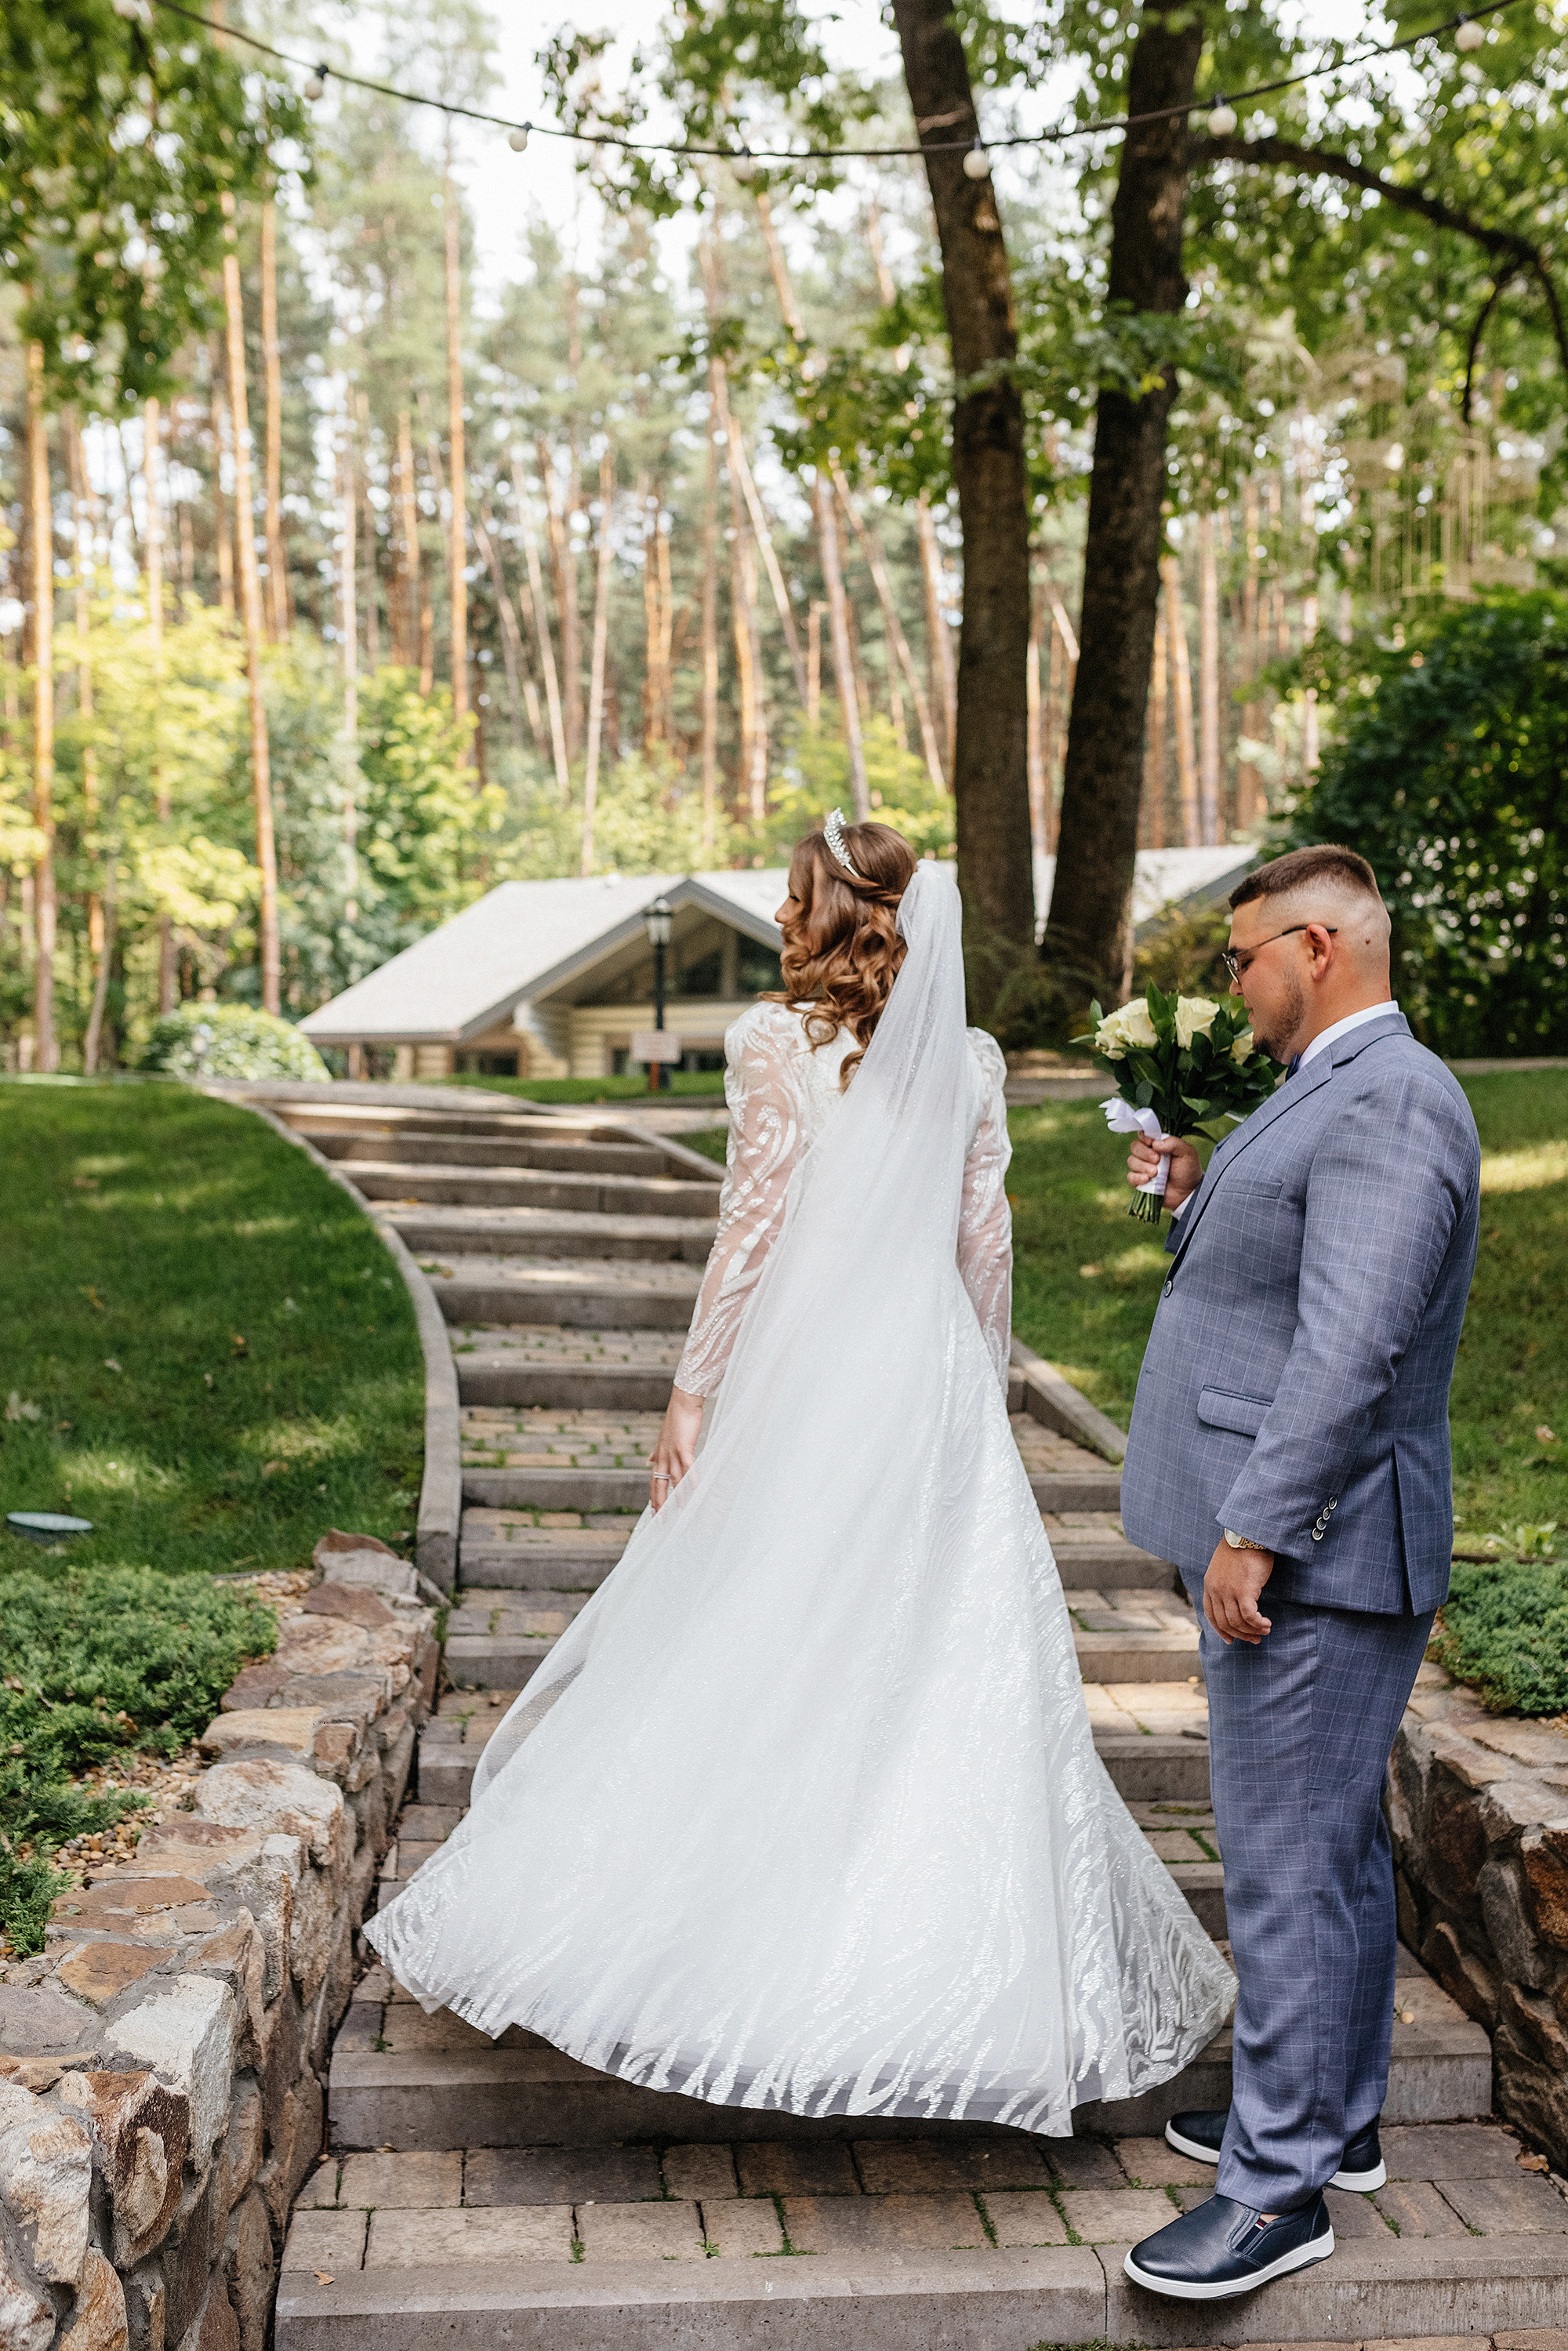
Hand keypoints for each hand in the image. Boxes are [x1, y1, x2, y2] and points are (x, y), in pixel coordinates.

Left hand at [648, 1386, 703, 1510]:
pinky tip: (695, 1489)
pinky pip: (688, 1467)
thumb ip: (657, 1452)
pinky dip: (692, 1478)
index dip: (653, 1497)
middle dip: (661, 1503)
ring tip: (683, 1510)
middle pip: (660, 1485)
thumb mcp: (663, 1439)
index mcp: (658, 1456)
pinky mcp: (683, 1447)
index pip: (653, 1481)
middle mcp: (663, 1456)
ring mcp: (672, 1452)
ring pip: (675, 1479)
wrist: (682, 1403)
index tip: (654, 1512)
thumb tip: (649, 1460)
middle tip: (661, 1519)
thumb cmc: (676, 1420)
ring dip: (679, 1495)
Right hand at [1128, 1133, 1202, 1210]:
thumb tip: (1155, 1143)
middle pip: (1134, 1146)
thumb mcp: (1187, 1153)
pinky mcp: (1139, 1181)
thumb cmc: (1188, 1170)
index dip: (1144, 1137)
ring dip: (1142, 1166)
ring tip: (1155, 1173)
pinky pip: (1130, 1176)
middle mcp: (1148, 1154)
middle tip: (1157, 1160)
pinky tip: (1147, 1180)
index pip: (1143, 1134)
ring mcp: (1142, 1168)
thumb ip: (1174, 1143)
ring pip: (1131, 1161)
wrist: (1187, 1193)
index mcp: (1158, 1144)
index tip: (1151, 1143)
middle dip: (1144, 1153)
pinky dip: (1137, 1177)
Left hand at [1202, 1537, 1274, 1645]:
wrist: (1248, 1534)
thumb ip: (1225, 1582)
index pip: (1211, 1615)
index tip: (1230, 1639)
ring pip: (1237, 1622)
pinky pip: (1249, 1616)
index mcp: (1209, 1584)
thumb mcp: (1225, 1567)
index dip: (1220, 1630)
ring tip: (1264, 1630)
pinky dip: (1258, 1623)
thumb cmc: (1241, 1548)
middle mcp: (1215, 1590)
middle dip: (1240, 1635)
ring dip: (1252, 1631)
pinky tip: (1266, 1623)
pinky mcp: (1243, 1591)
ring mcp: (1228, 1592)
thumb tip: (1234, 1598)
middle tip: (1254, 1639)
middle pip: (1224, 1622)